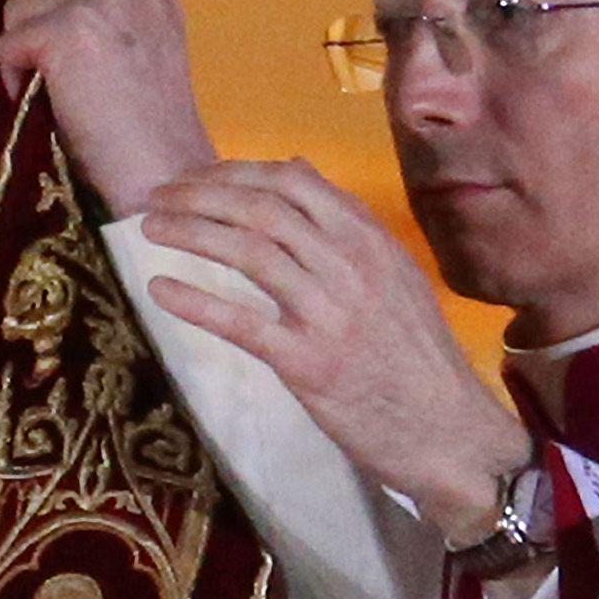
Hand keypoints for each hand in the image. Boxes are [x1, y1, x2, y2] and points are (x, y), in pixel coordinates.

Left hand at [0, 0, 217, 218]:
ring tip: (42, 97)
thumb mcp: (140, 65)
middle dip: (34, 27)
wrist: (161, 178)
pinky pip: (9, 44)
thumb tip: (41, 25)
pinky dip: (11, 78)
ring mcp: (99, 5)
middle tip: (40, 78)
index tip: (55, 53)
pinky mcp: (66, 32)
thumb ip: (109, 32)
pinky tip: (39, 111)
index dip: (56, 7)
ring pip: (22, 9)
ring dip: (22, 51)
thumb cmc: (150, 145)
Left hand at [141, 159, 533, 545]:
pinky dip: (195, 301)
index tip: (194, 178)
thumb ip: (347, 227)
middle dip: (200, 195)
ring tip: (150, 228)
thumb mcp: (394, 275)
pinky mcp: (308, 363)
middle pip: (262, 208)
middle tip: (157, 196)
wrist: (447, 429)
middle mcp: (350, 265)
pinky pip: (241, 322)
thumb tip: (296, 170)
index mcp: (370, 240)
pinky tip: (160, 289)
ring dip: (190, 233)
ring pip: (248, 252)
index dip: (234, 172)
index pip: (293, 181)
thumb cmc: (416, 356)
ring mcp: (329, 313)